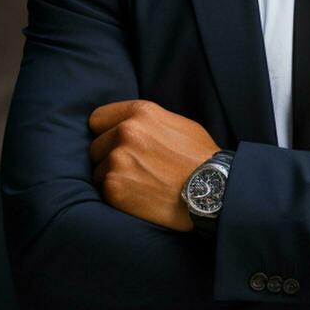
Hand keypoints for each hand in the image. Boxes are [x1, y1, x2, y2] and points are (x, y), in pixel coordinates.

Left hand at [88, 100, 217, 231]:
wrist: (213, 190)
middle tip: (132, 170)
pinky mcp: (114, 187)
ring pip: (98, 170)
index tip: (112, 144)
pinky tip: (139, 197)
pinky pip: (103, 191)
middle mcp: (126, 132)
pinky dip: (117, 196)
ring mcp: (118, 159)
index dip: (105, 133)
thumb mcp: (178, 125)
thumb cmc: (200, 159)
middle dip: (108, 158)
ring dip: (113, 178)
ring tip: (140, 185)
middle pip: (95, 146)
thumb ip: (149, 123)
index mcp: (141, 112)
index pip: (98, 118)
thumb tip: (128, 126)